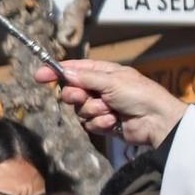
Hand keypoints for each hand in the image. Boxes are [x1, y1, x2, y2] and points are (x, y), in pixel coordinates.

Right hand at [35, 60, 188, 147]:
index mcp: (103, 73)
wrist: (155, 121)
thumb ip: (86, 78)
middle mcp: (100, 89)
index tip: (39, 75)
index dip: (56, 72)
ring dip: (94, 111)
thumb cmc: (139, 95)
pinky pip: (89, 124)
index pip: (74, 70)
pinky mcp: (103, 124)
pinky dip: (101, 123)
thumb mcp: (112, 81)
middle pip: (72, 92)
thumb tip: (66, 73)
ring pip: (80, 111)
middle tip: (85, 97)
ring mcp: (101, 107)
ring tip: (111, 111)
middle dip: (77, 96)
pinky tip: (115, 122)